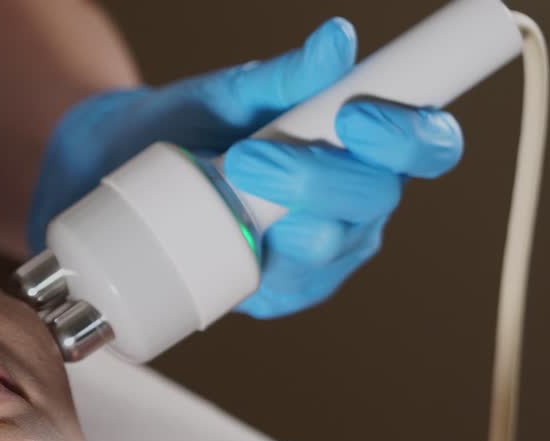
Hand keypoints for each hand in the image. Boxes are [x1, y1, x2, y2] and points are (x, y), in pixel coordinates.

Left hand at [28, 17, 463, 317]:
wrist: (123, 169)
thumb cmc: (192, 124)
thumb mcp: (232, 94)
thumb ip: (285, 75)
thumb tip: (335, 41)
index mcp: (368, 145)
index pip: (425, 144)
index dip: (407, 135)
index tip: (353, 117)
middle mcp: (359, 201)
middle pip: (377, 199)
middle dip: (318, 178)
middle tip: (251, 156)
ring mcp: (325, 252)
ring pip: (331, 247)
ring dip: (285, 222)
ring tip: (231, 189)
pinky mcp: (285, 290)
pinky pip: (289, 287)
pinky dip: (261, 265)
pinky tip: (236, 245)